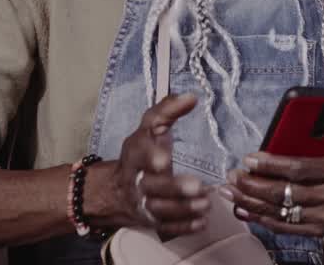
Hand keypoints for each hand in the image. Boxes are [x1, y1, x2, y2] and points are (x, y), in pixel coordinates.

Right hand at [106, 93, 211, 237]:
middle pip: (152, 187)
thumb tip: (191, 97)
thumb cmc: (142, 152)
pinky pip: (166, 226)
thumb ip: (168, 110)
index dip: (151, 158)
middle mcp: (137, 180)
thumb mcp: (150, 128)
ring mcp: (143, 203)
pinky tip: (201, 222)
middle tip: (197, 186)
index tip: (165, 160)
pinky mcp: (151, 220)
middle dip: (173, 188)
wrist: (117, 188)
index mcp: (136, 154)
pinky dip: (183, 226)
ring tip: (205, 204)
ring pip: (159, 209)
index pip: (140, 155)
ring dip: (182, 209)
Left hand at [222, 108, 323, 238]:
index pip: (302, 168)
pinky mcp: (318, 230)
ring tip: (229, 190)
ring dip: (250, 201)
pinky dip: (260, 218)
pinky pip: (284, 226)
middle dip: (254, 183)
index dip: (272, 165)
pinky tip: (242, 208)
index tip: (250, 158)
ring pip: (280, 210)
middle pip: (285, 192)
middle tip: (232, 174)